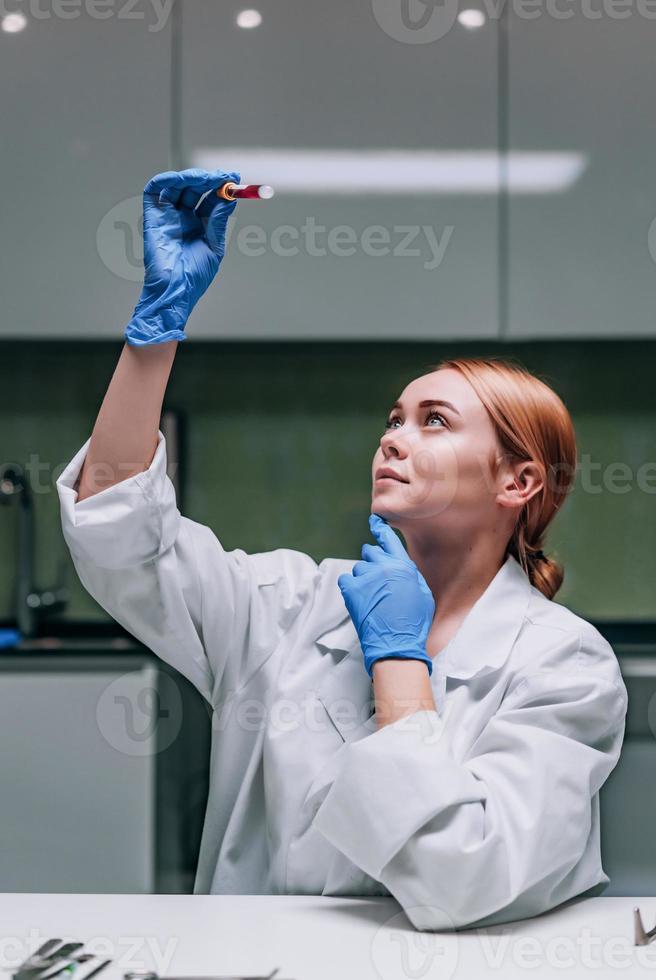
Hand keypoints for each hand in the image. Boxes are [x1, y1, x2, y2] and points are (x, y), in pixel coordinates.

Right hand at [124, 167, 240, 345]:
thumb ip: (218, 220)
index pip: (211, 199)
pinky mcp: (152, 216)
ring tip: (206, 178)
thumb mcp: (214, 245)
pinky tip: (182, 178)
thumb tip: (229, 198)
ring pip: (177, 185)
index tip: (235, 179)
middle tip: (223, 177)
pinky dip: (166, 179)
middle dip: (210, 179)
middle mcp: (183, 218)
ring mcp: (167, 216)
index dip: (222, 187)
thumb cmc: (194, 277)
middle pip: (195, 188)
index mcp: (199, 226)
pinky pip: (154, 190)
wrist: (176, 291)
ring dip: (192, 176)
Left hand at [337, 513, 435, 677]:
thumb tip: (399, 565)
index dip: (379, 529)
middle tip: (378, 579)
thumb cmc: (414, 622)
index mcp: (402, 565)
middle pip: (370, 551)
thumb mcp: (422, 592)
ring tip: (372, 596)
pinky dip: (351, 587)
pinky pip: (346, 579)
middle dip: (373, 561)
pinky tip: (360, 598)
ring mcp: (366, 578)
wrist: (397, 643)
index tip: (374, 521)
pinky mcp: (351, 590)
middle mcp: (383, 567)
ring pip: (359, 567)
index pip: (388, 540)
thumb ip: (409, 573)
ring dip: (363, 577)